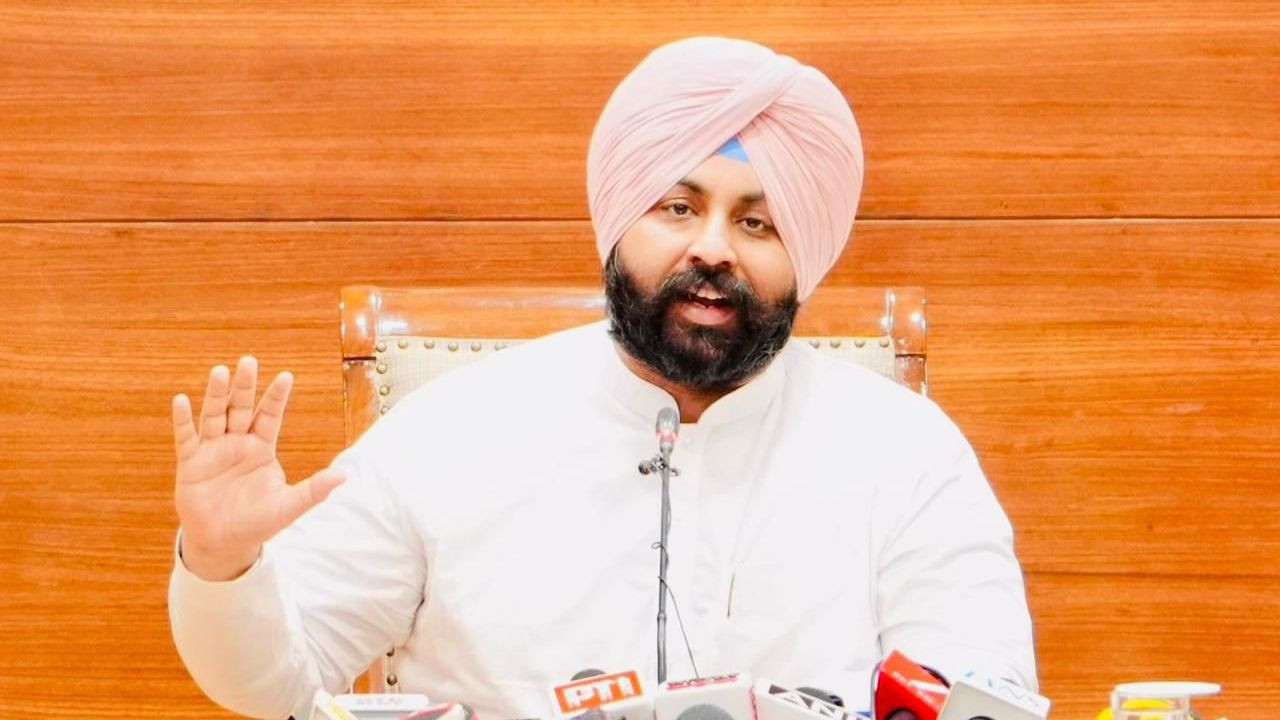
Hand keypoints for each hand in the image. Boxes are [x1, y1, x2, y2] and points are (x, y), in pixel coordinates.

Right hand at [172, 356, 344, 579]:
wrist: (225, 542)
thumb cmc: (259, 521)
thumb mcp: (289, 506)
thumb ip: (314, 490)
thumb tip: (345, 476)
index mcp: (261, 447)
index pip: (270, 415)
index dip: (276, 397)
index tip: (286, 376)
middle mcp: (237, 442)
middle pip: (241, 408)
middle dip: (245, 386)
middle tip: (248, 361)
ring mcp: (213, 450)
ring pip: (215, 416)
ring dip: (216, 395)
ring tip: (220, 372)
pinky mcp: (191, 464)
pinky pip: (186, 438)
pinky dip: (183, 420)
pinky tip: (181, 401)